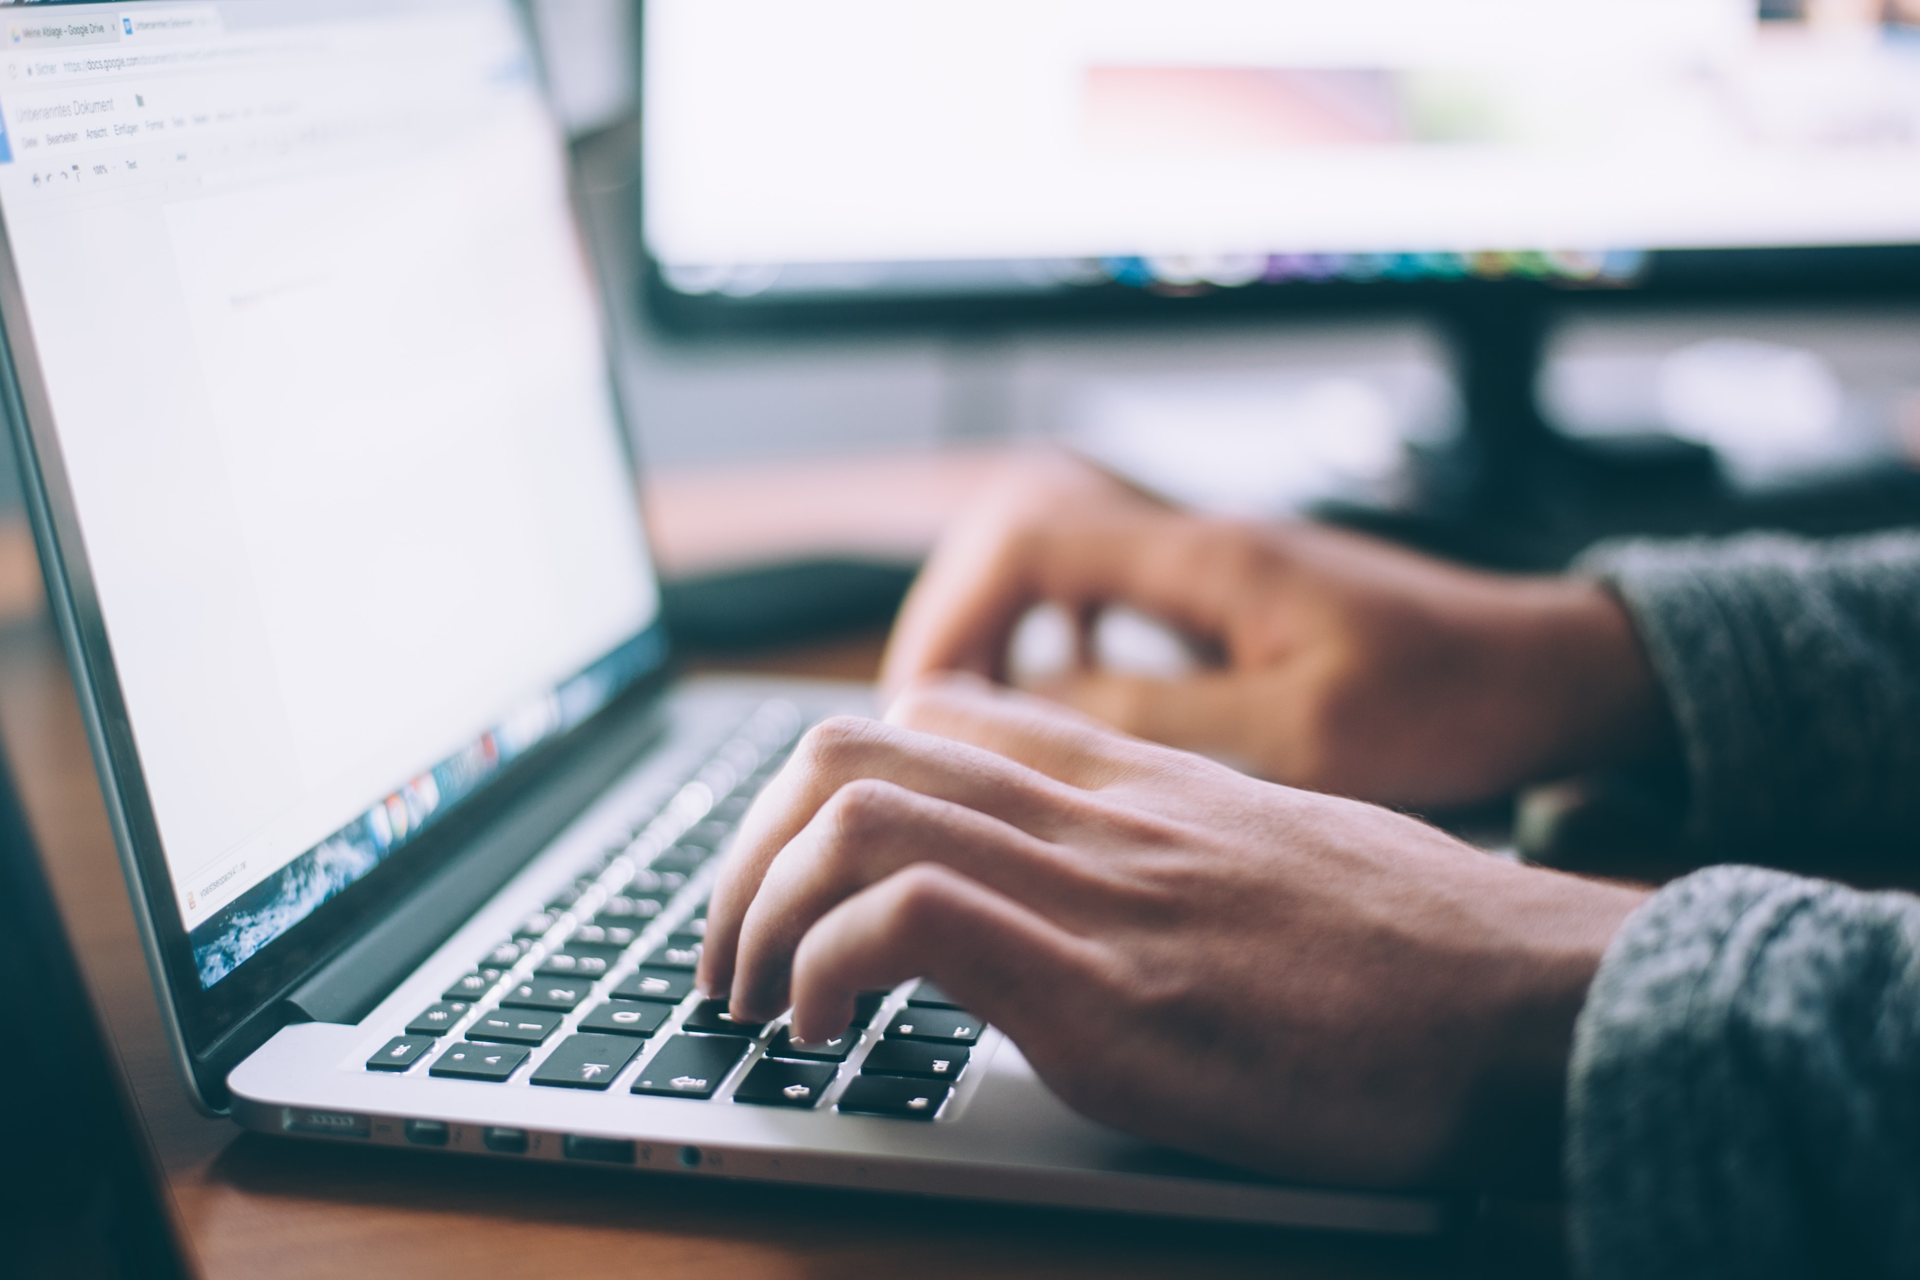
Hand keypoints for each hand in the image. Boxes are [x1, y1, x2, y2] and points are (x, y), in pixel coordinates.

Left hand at [698, 676, 1648, 1188]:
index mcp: (1133, 779)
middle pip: (851, 747)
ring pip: (853, 812)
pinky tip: (824, 1034)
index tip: (795, 876)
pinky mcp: (1111, 992)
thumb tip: (1092, 889)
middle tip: (730, 951)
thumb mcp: (1276, 856)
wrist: (1541, 1000)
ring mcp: (1099, 891)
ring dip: (756, 910)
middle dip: (746, 851)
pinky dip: (824, 969)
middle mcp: (1097, 812)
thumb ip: (1167, 846)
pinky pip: (909, 920)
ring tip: (752, 1000)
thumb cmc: (1422, 949)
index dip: (822, 788)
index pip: (930, 715)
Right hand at [881, 453, 1671, 809]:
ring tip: (976, 717)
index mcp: (1207, 558)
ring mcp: (1212, 567)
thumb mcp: (1303, 733)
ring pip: (1057, 563)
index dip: (955, 613)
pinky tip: (1066, 704)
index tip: (926, 704)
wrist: (1548, 672)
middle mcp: (1197, 543)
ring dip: (1002, 630)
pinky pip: (1106, 596)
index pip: (1028, 537)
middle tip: (928, 718)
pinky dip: (1060, 640)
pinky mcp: (1229, 600)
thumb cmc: (1450, 700)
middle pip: (1021, 534)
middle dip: (958, 620)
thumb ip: (1160, 717)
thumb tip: (1030, 711)